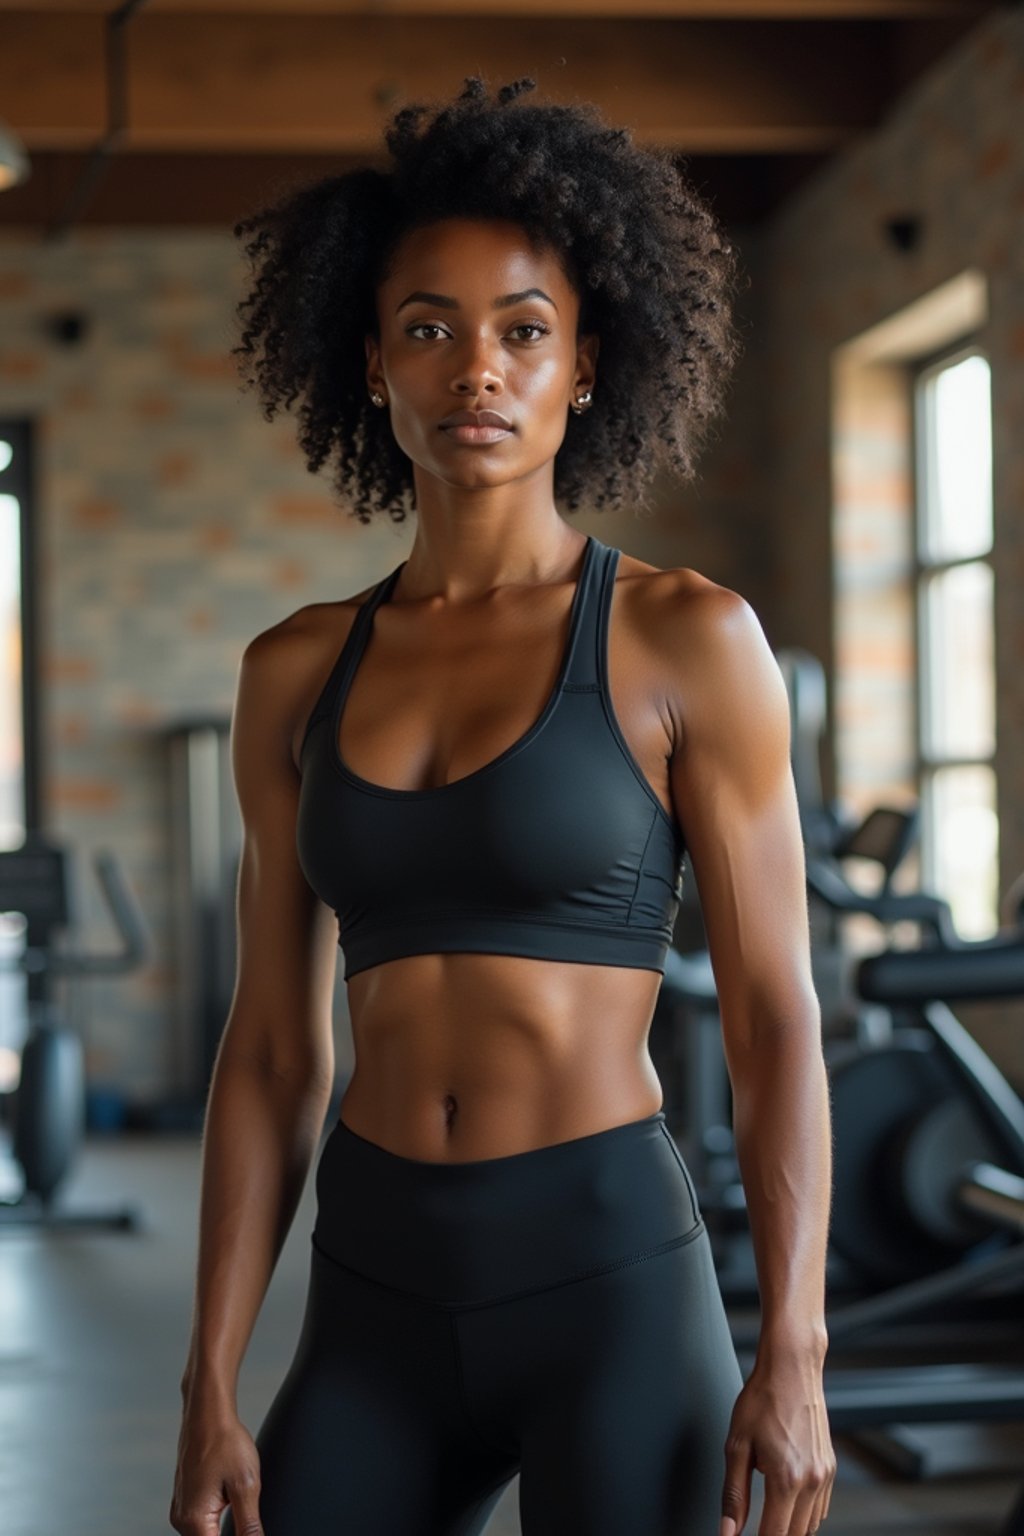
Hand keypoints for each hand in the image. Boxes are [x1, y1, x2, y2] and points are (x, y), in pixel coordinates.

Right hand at [169, 1404, 263, 1535]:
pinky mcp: (185, 1500)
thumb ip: (249, 1526)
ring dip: (225, 1527)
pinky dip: (218, 1518)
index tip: (249, 1527)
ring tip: (238, 1501)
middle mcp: (181, 1519)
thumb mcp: (246, 1485)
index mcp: (194, 1520)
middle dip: (232, 1533)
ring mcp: (181, 1509)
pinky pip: (202, 1521)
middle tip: (246, 1510)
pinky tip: (230, 1500)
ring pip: (206, 1534)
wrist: (208, 1413)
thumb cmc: (225, 1441)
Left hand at [719, 1355, 835, 1534]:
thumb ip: (733, 1495)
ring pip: (811, 1526)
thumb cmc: (762, 1399)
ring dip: (790, 1528)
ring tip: (768, 1516)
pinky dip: (804, 1513)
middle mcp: (811, 1481)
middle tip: (754, 1529)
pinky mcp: (830, 1467)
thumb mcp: (736, 1446)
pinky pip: (820, 1507)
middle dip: (774, 1535)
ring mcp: (824, 1475)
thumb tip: (728, 1531)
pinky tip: (785, 1500)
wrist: (791, 1368)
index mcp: (786, 1479)